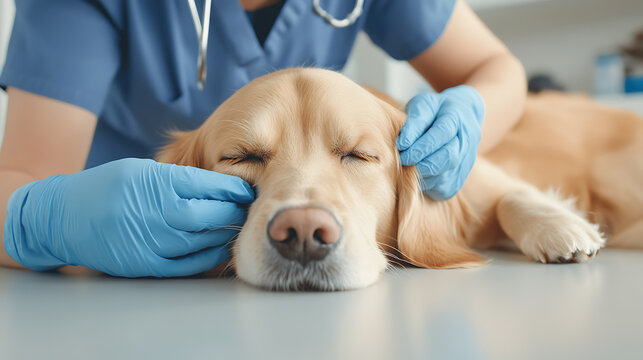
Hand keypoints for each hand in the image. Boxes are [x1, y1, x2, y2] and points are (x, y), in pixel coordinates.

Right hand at [4, 158, 254, 276]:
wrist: (63, 217)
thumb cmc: (106, 186)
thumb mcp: (141, 169)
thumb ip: (179, 176)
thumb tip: (221, 184)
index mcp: (155, 182)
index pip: (207, 184)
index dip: (232, 188)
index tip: (246, 189)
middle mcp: (155, 212)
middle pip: (209, 214)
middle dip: (234, 212)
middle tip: (247, 209)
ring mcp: (150, 240)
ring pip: (202, 241)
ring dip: (225, 234)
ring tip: (237, 227)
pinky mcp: (145, 264)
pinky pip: (187, 265)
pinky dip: (209, 258)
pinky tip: (220, 248)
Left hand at [396, 85, 484, 199]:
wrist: (460, 117)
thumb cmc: (434, 111)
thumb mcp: (423, 105)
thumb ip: (414, 122)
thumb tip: (402, 144)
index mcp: (458, 118)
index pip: (442, 133)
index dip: (421, 145)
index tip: (401, 149)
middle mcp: (468, 140)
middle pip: (448, 158)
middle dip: (421, 162)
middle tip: (402, 161)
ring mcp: (467, 161)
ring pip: (445, 176)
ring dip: (423, 175)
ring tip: (408, 167)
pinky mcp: (460, 178)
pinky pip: (443, 188)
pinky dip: (427, 185)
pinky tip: (418, 174)